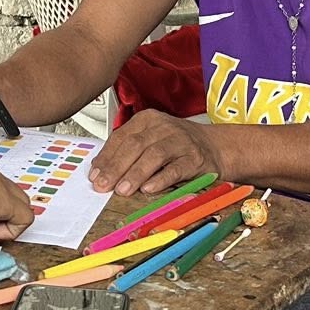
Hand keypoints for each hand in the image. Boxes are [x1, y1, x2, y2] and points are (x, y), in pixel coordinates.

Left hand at [89, 111, 222, 197]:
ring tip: (122, 189)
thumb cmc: (176, 145)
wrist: (215, 146)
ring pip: (153, 156)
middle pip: (134, 145)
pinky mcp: (195, 158)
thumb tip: (100, 170)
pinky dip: (160, 179)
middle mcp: (163, 127)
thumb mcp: (150, 139)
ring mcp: (180, 141)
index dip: (106, 157)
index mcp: (148, 120)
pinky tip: (148, 189)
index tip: (95, 175)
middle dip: (116, 167)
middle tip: (103, 185)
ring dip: (135, 174)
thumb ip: (127, 151)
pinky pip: (175, 169)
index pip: (121, 137)